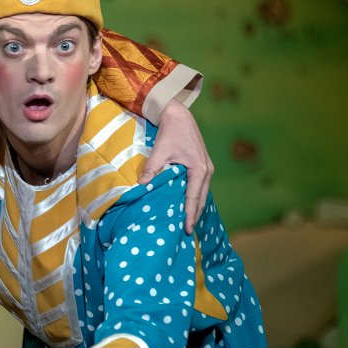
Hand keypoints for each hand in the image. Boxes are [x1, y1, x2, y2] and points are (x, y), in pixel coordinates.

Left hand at [139, 100, 213, 234]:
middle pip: (201, 199)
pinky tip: (188, 204)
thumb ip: (152, 168)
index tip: (188, 230)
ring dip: (195, 207)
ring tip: (188, 222)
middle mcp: (207, 171)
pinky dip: (195, 197)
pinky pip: (200, 186)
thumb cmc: (171, 132)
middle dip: (195, 215)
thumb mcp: (160, 151)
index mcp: (199, 170)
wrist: (179, 115)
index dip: (190, 215)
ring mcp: (206, 168)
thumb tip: (141, 185)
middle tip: (188, 232)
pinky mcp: (202, 165)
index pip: (194, 198)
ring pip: (202, 193)